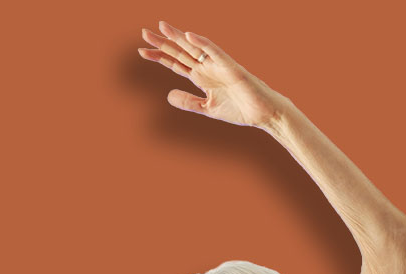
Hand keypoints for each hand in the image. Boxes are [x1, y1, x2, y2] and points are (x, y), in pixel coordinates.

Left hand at [138, 21, 284, 129]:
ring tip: (162, 27)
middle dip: (163, 43)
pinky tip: (189, 36)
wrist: (263, 113)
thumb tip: (168, 96)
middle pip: (181, 51)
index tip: (142, 51)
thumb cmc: (240, 109)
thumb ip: (189, 102)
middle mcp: (207, 67)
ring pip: (194, 47)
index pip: (176, 63)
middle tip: (144, 33)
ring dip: (178, 37)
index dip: (160, 57)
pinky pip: (215, 51)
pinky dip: (202, 43)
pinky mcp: (230, 66)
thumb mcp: (207, 108)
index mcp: (201, 77)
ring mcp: (218, 65)